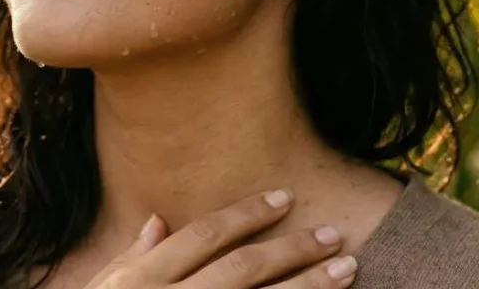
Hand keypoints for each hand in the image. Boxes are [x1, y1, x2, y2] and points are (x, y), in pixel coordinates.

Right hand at [83, 189, 357, 287]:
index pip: (203, 235)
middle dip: (293, 249)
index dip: (247, 214)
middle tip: (333, 234)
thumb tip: (158, 222)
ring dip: (310, 286)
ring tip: (348, 268)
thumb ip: (129, 259)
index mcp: (141, 281)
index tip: (285, 198)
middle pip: (243, 269)